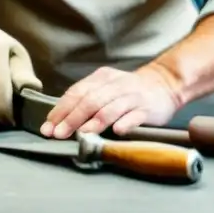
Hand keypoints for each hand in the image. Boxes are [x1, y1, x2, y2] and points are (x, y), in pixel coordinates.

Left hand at [40, 65, 181, 138]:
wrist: (165, 84)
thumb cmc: (129, 91)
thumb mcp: (107, 87)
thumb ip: (87, 99)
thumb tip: (60, 119)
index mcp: (102, 78)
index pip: (77, 92)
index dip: (61, 110)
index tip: (48, 127)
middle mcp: (116, 85)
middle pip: (90, 100)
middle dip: (72, 118)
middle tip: (58, 134)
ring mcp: (132, 96)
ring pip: (111, 108)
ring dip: (95, 121)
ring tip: (82, 133)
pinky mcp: (147, 109)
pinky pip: (135, 116)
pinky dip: (126, 123)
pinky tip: (117, 131)